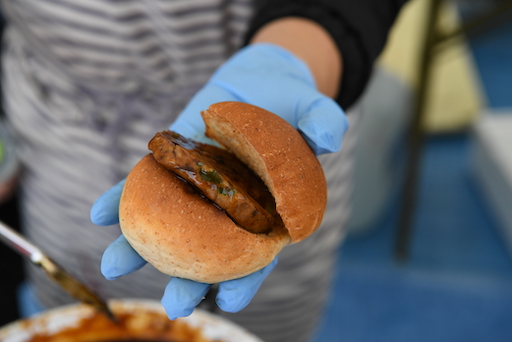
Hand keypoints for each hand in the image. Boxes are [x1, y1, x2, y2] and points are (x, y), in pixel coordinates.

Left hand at [91, 43, 347, 318]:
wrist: (260, 81)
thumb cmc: (292, 103)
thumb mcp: (314, 108)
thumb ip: (324, 121)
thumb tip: (328, 137)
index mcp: (266, 204)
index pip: (258, 250)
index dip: (247, 277)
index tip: (228, 302)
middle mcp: (229, 202)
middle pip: (208, 247)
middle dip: (189, 277)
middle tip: (173, 305)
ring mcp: (198, 183)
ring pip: (170, 220)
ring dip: (141, 245)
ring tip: (114, 266)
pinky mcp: (175, 159)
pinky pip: (147, 180)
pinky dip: (122, 195)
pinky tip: (99, 213)